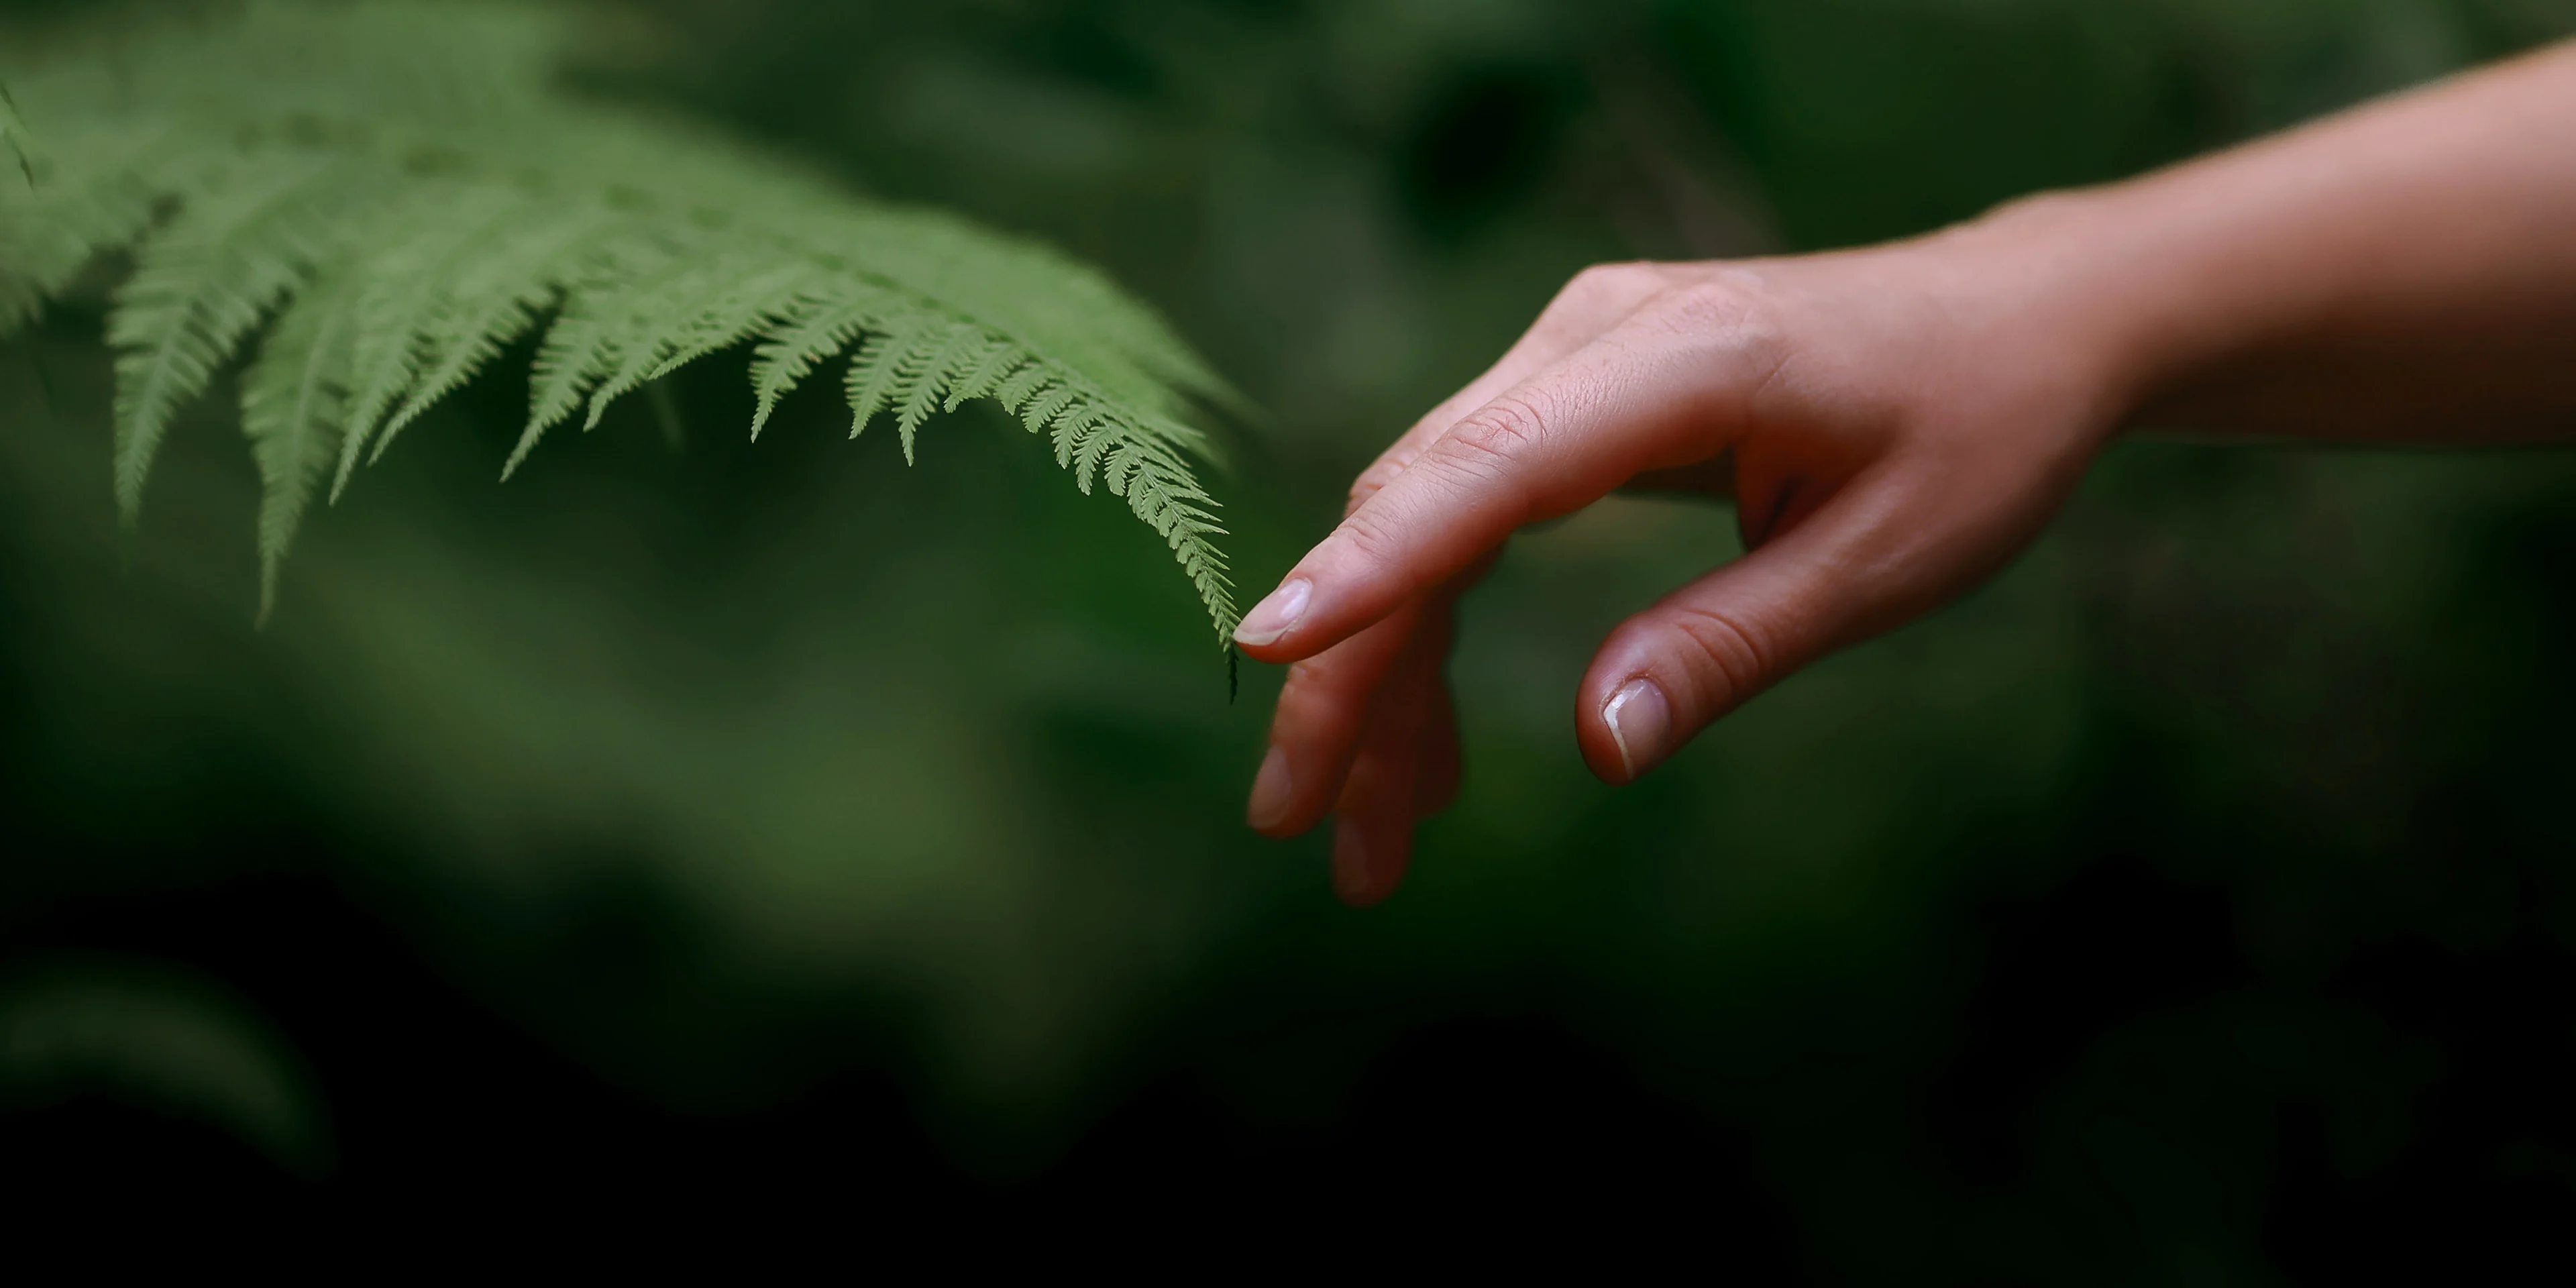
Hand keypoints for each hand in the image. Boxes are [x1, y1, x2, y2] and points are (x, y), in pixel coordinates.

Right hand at [1236, 228, 2136, 903]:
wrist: (2021, 319)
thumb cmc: (1977, 431)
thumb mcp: (1886, 561)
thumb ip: (1731, 643)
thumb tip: (1597, 747)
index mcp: (1689, 360)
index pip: (1489, 467)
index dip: (1371, 566)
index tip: (1265, 651)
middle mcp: (1599, 334)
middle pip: (1420, 504)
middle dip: (1347, 673)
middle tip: (1303, 827)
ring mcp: (1576, 353)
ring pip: (1424, 517)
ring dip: (1381, 672)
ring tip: (1369, 831)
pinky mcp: (1575, 391)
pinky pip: (1466, 511)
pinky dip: (1434, 625)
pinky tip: (1430, 743)